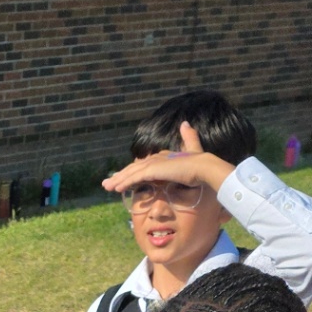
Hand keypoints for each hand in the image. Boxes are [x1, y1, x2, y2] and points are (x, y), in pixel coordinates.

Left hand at [102, 120, 233, 197]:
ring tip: (107, 187)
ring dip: (118, 180)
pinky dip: (126, 182)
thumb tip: (185, 123)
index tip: (121, 179)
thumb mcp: (192, 151)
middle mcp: (156, 159)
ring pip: (132, 173)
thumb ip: (188, 138)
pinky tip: (117, 188)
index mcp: (163, 158)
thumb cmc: (200, 164)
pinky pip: (136, 177)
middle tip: (107, 184)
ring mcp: (154, 164)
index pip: (142, 165)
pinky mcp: (154, 170)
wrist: (204, 167)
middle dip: (120, 176)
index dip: (131, 172)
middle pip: (134, 168)